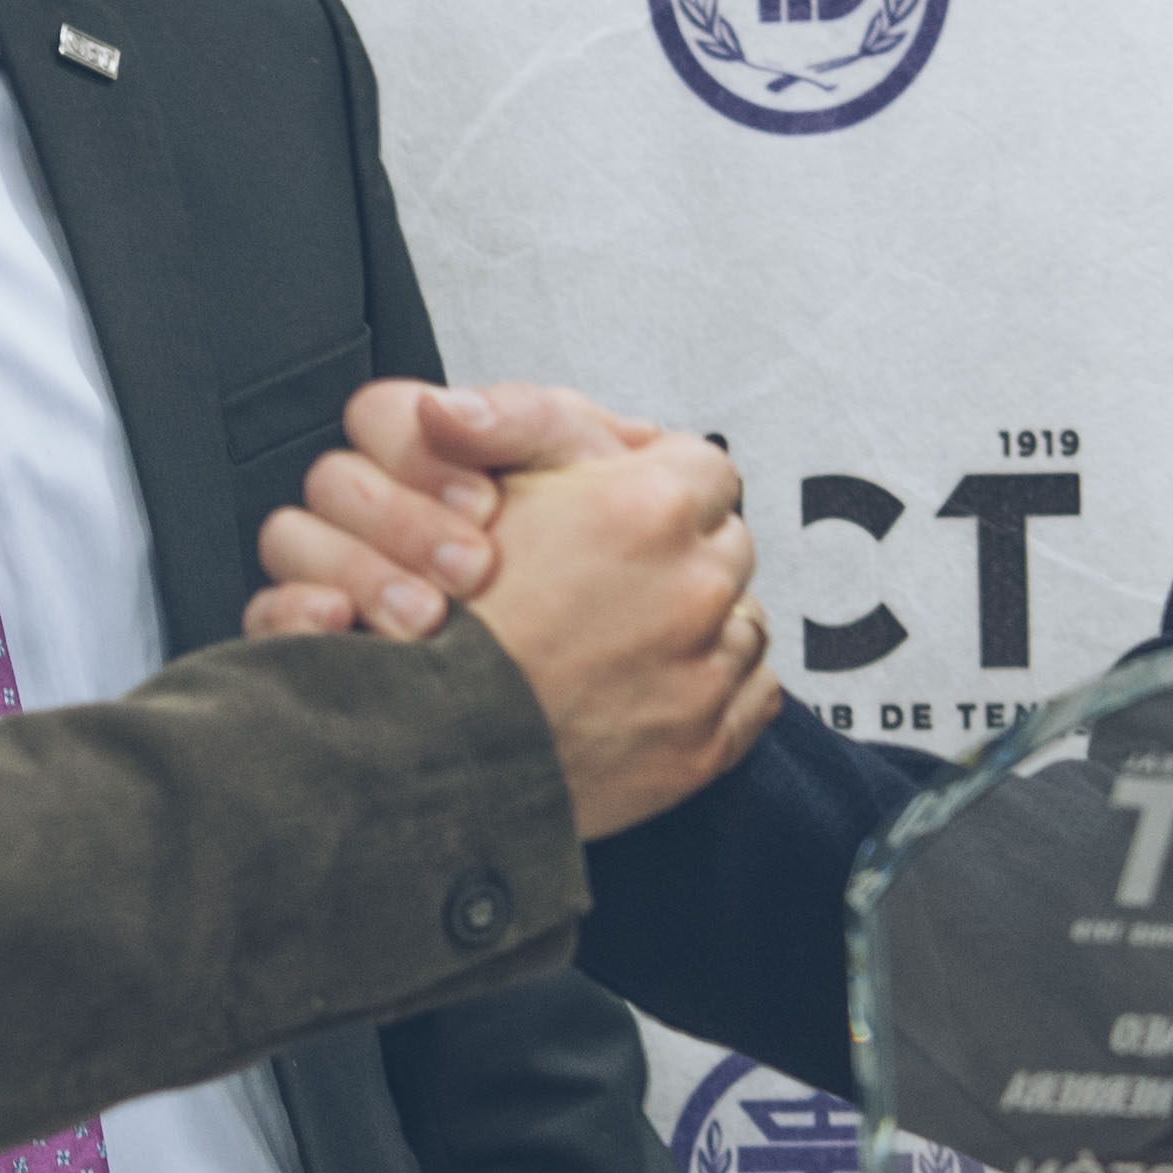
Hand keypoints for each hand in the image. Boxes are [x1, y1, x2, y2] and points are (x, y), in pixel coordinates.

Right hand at [245, 380, 662, 643]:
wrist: (613, 666)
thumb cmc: (604, 558)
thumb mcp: (592, 473)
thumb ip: (528, 420)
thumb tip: (445, 410)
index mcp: (432, 455)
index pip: (378, 416)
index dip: (419, 453)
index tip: (485, 504)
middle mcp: (376, 508)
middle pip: (336, 479)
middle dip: (404, 523)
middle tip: (474, 569)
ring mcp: (338, 571)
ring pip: (292, 539)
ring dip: (361, 572)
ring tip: (429, 617)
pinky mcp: (316, 640)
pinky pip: (267, 616)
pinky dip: (295, 619)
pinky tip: (343, 627)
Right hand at [446, 428, 773, 836]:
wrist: (420, 746)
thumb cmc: (442, 612)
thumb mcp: (482, 476)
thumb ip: (554, 425)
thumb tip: (622, 426)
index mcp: (650, 507)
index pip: (706, 467)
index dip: (659, 487)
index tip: (624, 513)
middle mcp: (693, 588)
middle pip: (728, 545)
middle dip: (682, 557)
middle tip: (611, 583)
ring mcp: (703, 673)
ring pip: (743, 621)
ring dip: (702, 626)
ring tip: (622, 641)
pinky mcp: (702, 746)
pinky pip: (753, 697)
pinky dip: (715, 693)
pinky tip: (648, 691)